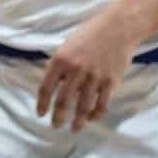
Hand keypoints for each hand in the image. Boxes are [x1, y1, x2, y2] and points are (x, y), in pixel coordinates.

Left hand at [37, 8, 139, 130]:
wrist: (117, 28)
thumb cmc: (89, 35)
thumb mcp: (66, 47)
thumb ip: (59, 66)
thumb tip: (53, 87)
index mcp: (60, 60)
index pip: (46, 88)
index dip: (42, 104)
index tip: (40, 114)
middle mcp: (76, 70)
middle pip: (63, 101)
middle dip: (58, 117)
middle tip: (55, 126)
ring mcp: (94, 77)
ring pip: (83, 107)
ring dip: (77, 121)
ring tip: (73, 128)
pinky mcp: (111, 82)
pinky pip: (101, 104)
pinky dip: (95, 115)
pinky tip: (91, 119)